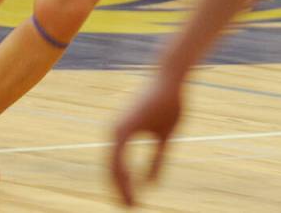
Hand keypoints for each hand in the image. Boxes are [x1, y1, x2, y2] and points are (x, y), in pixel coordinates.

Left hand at [110, 78, 182, 206]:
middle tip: (128, 208)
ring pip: (112, 166)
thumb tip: (152, 183)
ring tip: (129, 204)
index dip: (123, 186)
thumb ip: (157, 160)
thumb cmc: (168, 104)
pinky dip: (123, 175)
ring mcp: (117, 129)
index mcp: (122, 134)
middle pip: (111, 170)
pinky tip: (131, 188)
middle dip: (119, 191)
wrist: (169, 80)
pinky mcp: (123, 127)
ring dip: (120, 187)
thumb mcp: (164, 137)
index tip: (132, 202)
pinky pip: (118, 157)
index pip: (116, 167)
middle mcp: (115, 132)